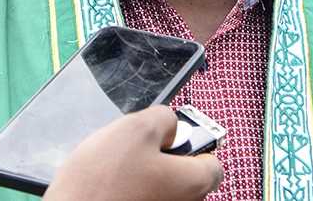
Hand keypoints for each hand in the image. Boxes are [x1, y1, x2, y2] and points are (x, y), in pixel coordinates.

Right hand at [44, 106, 222, 200]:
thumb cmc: (99, 183)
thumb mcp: (136, 128)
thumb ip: (165, 119)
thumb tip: (171, 126)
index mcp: (192, 184)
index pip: (213, 163)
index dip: (193, 144)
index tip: (171, 137)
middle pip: (184, 179)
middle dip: (163, 162)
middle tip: (133, 153)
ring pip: (160, 192)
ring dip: (143, 180)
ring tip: (113, 174)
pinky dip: (129, 196)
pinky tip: (107, 192)